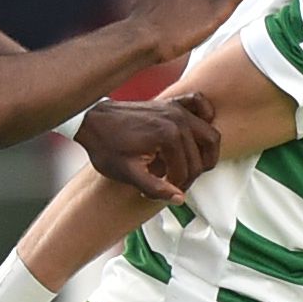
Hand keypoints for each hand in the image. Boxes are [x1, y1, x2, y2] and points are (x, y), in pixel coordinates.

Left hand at [78, 94, 219, 199]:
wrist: (92, 121)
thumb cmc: (106, 147)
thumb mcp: (128, 174)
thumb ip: (155, 188)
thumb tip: (180, 198)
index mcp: (168, 136)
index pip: (187, 171)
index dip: (177, 187)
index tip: (164, 192)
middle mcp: (177, 119)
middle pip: (200, 157)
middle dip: (190, 175)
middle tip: (174, 185)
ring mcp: (176, 108)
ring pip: (210, 135)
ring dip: (203, 155)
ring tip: (188, 168)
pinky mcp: (172, 103)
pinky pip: (201, 106)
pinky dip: (206, 118)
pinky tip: (196, 135)